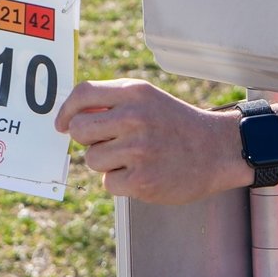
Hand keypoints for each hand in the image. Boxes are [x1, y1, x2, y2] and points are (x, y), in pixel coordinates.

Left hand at [55, 79, 246, 202]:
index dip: (66, 111)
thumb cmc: (174, 124)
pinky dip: (120, 182)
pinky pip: (108, 183)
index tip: (61, 125)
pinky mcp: (142, 180)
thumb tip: (69, 117)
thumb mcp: (147, 99)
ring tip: (132, 158)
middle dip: (86, 140)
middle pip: (78, 131)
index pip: (82, 95)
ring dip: (106, 163)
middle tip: (105, 143)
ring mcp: (138, 150)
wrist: (216, 150)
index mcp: (134, 93)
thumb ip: (111, 102)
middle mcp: (134, 118)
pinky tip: (141, 174)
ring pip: (91, 159)